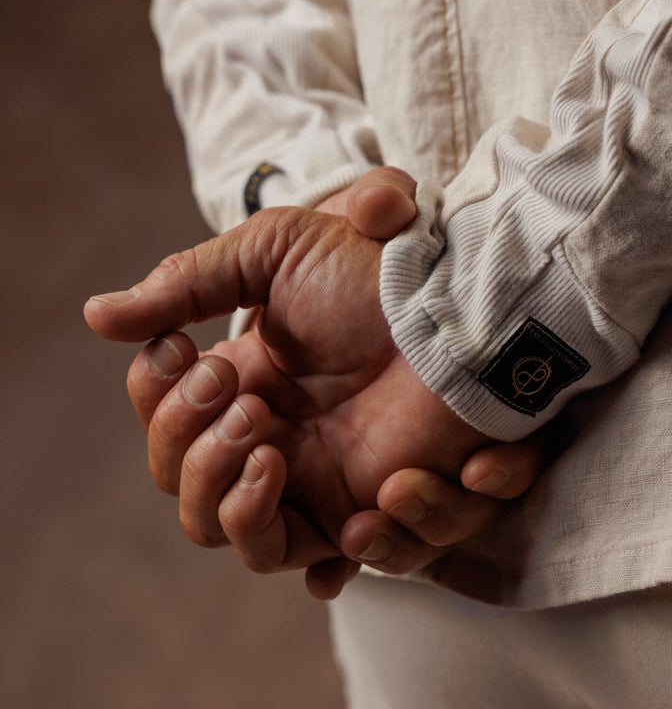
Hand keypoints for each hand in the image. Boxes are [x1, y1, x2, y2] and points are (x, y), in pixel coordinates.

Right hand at [86, 169, 543, 596]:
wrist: (446, 311)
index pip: (160, 407)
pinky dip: (251, 515)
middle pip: (172, 468)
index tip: (181, 345)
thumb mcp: (272, 251)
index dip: (154, 386)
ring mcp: (299, 474)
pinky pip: (271, 550)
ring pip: (204, 520)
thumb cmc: (369, 275)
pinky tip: (274, 462)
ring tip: (259, 421)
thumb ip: (187, 281)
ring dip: (209, 472)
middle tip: (235, 380)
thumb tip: (96, 315)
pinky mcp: (339, 511)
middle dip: (181, 425)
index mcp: (244, 372)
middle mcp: (264, 428)